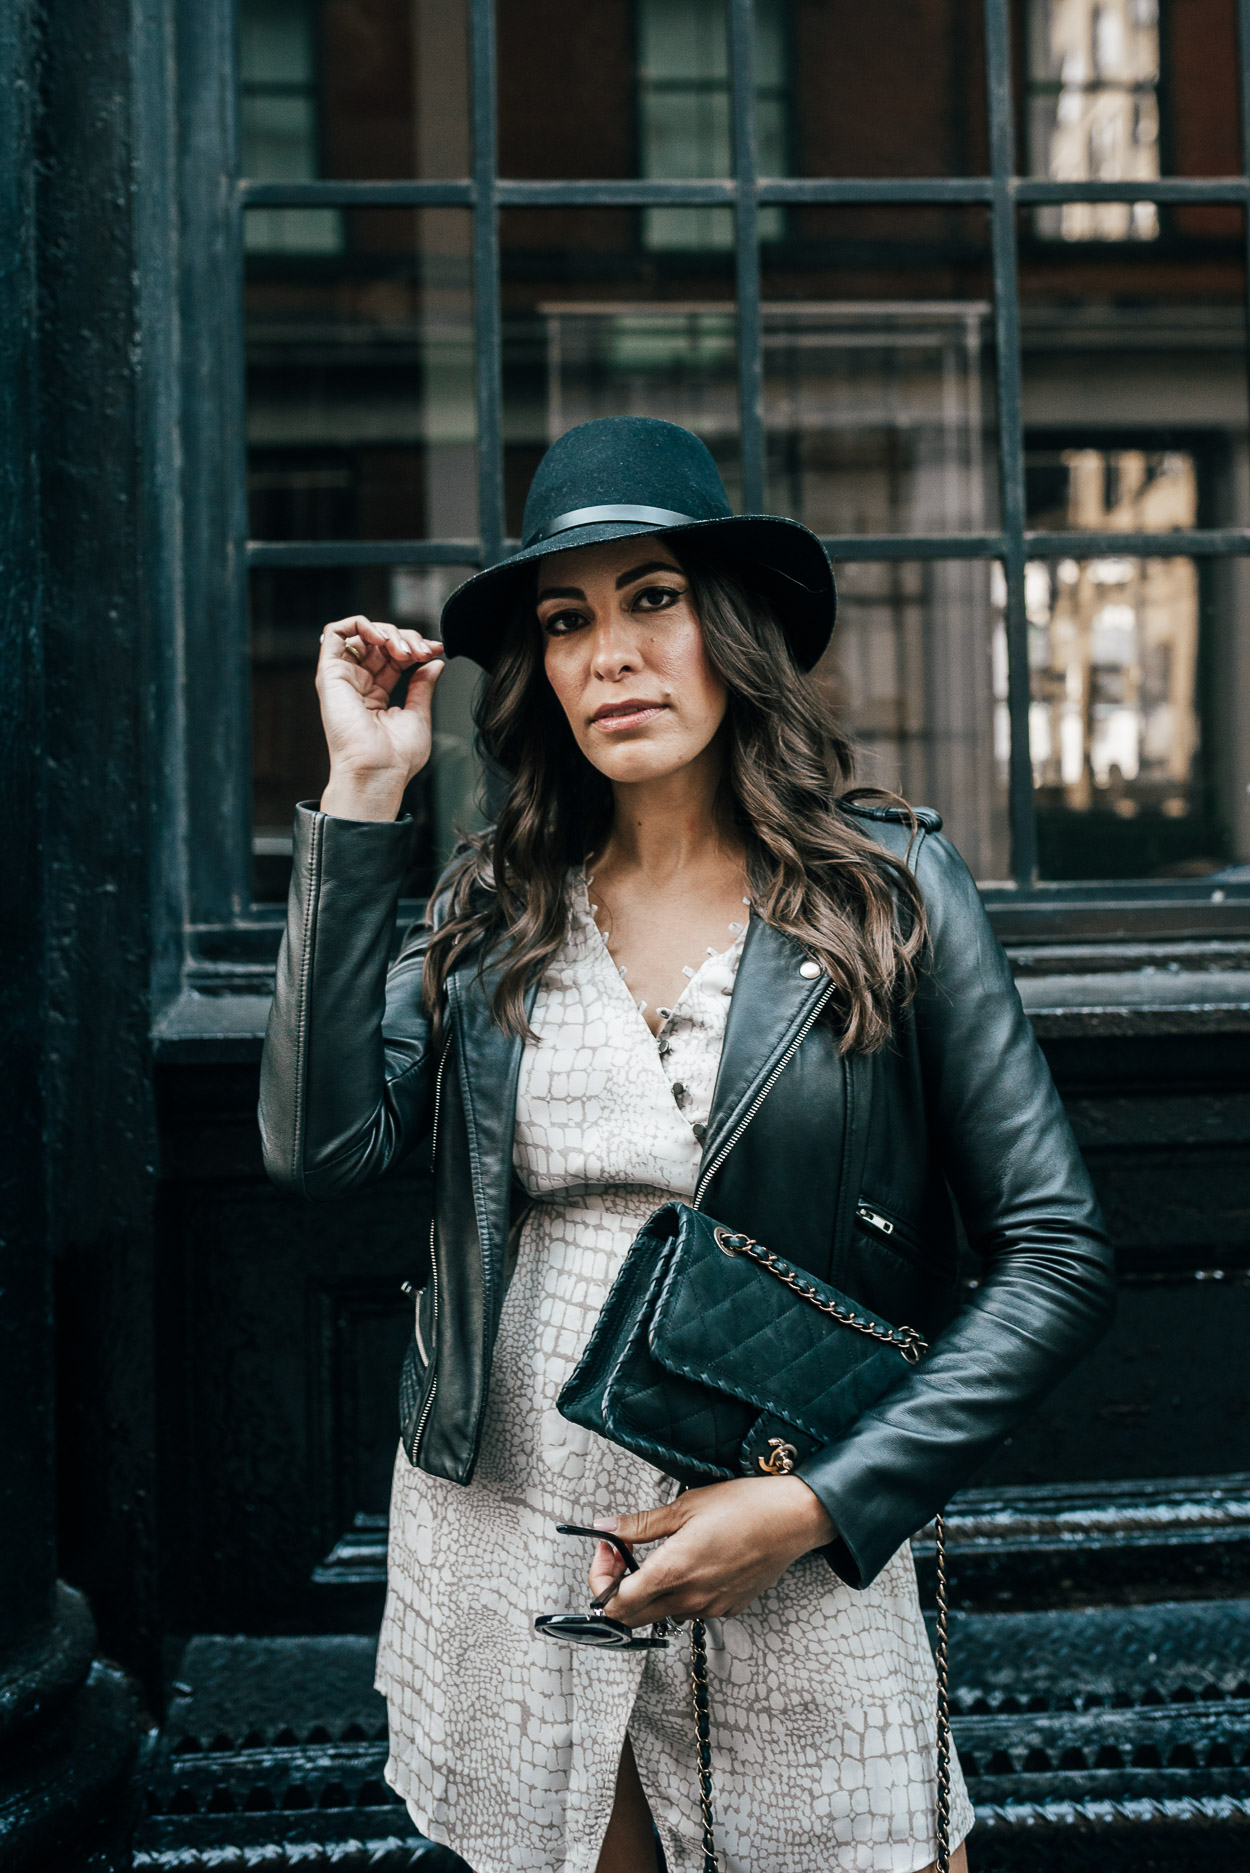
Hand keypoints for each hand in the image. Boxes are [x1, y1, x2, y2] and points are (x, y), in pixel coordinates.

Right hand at [316, 615, 444, 820]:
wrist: (378, 772)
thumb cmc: (396, 758)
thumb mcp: (418, 715)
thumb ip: (423, 685)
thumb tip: (435, 662)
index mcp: (377, 695)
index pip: (394, 657)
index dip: (416, 646)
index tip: (437, 651)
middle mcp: (357, 684)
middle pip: (380, 642)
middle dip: (407, 638)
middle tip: (424, 651)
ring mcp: (343, 677)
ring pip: (361, 633)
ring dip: (387, 631)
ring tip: (405, 650)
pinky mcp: (330, 674)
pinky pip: (335, 633)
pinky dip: (360, 624)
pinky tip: (382, 639)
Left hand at [587, 1477, 835, 1626]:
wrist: (792, 1519)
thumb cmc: (743, 1506)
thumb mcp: (686, 1506)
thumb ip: (641, 1524)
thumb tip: (605, 1527)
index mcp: (673, 1571)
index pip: (615, 1604)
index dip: (600, 1579)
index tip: (608, 1549)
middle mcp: (689, 1598)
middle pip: (633, 1616)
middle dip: (618, 1587)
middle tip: (625, 1552)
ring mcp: (710, 1607)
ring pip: (661, 1612)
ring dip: (648, 1589)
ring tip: (659, 1553)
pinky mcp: (728, 1607)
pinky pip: (690, 1609)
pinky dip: (678, 1591)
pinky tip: (690, 1562)